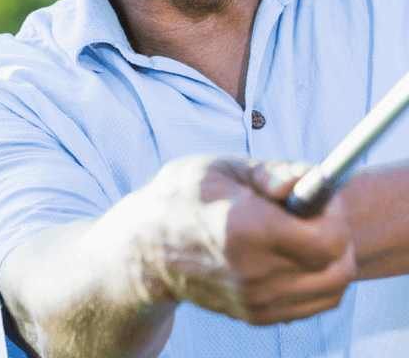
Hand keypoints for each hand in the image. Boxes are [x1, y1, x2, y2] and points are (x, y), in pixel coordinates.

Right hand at [119, 155, 356, 324]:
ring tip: (300, 233)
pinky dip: (314, 279)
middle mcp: (254, 272)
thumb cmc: (180, 197)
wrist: (144, 248)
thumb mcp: (220, 168)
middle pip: (337, 270)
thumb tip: (311, 179)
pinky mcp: (255, 315)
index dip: (332, 215)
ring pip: (330, 291)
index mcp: (246, 229)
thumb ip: (271, 172)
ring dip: (329, 261)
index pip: (327, 240)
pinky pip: (311, 304)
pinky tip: (288, 253)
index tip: (317, 197)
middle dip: (337, 238)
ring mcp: (256, 299)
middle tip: (315, 214)